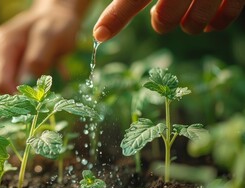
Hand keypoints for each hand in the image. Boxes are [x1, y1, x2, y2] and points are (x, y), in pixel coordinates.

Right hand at [0, 0, 88, 92]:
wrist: (54, 18)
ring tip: (40, 89)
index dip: (15, 98)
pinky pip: (7, 88)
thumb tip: (27, 79)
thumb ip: (39, 56)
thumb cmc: (55, 26)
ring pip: (1, 92)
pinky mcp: (0, 68)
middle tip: (40, 98)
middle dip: (17, 98)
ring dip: (20, 96)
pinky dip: (21, 92)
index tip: (35, 103)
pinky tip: (35, 85)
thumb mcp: (52, 36)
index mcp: (1, 45)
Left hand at [93, 0, 244, 41]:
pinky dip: (217, 22)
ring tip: (185, 18)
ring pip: (196, 20)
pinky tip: (209, 20)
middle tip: (159, 19)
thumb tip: (106, 13)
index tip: (100, 33)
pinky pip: (229, 13)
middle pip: (167, 15)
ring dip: (189, 25)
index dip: (117, 15)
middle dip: (162, 22)